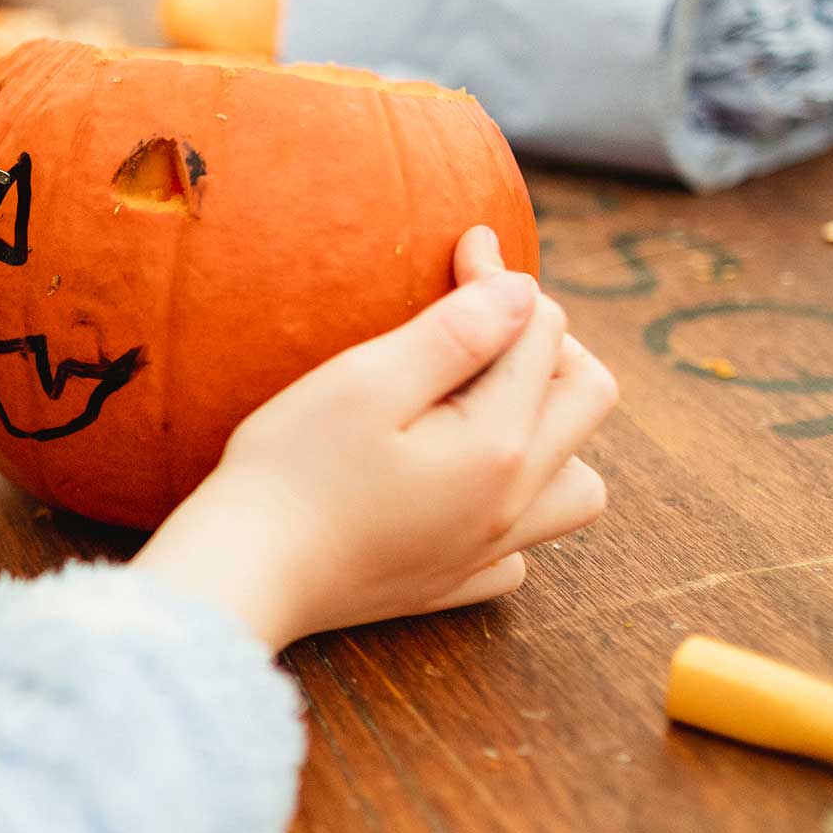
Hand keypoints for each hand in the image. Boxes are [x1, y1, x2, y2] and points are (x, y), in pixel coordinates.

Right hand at [135, 226, 617, 652]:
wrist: (245, 574)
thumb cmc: (292, 471)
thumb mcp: (366, 382)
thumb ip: (456, 333)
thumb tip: (524, 292)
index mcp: (499, 442)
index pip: (541, 331)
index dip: (502, 278)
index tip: (460, 249)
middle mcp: (513, 500)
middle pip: (588, 398)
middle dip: (548, 341)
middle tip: (482, 321)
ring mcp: (487, 549)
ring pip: (578, 485)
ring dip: (553, 431)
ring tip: (492, 405)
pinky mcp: (450, 583)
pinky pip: (520, 550)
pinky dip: (512, 509)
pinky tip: (460, 489)